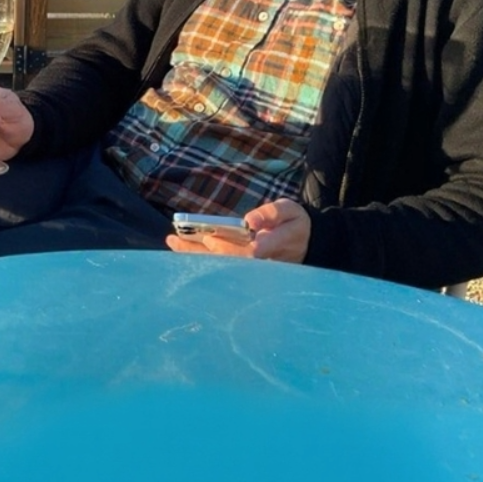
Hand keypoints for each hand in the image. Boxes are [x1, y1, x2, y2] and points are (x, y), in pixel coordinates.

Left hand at [165, 198, 310, 263]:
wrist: (310, 242)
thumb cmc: (295, 224)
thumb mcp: (290, 212)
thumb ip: (271, 214)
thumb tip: (249, 221)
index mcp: (271, 248)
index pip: (246, 253)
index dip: (227, 248)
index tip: (209, 240)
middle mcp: (258, 263)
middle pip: (224, 261)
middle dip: (198, 252)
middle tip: (173, 239)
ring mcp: (251, 269)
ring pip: (219, 265)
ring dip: (194, 255)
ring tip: (172, 242)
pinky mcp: (245, 269)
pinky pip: (219, 265)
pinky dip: (200, 258)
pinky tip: (183, 250)